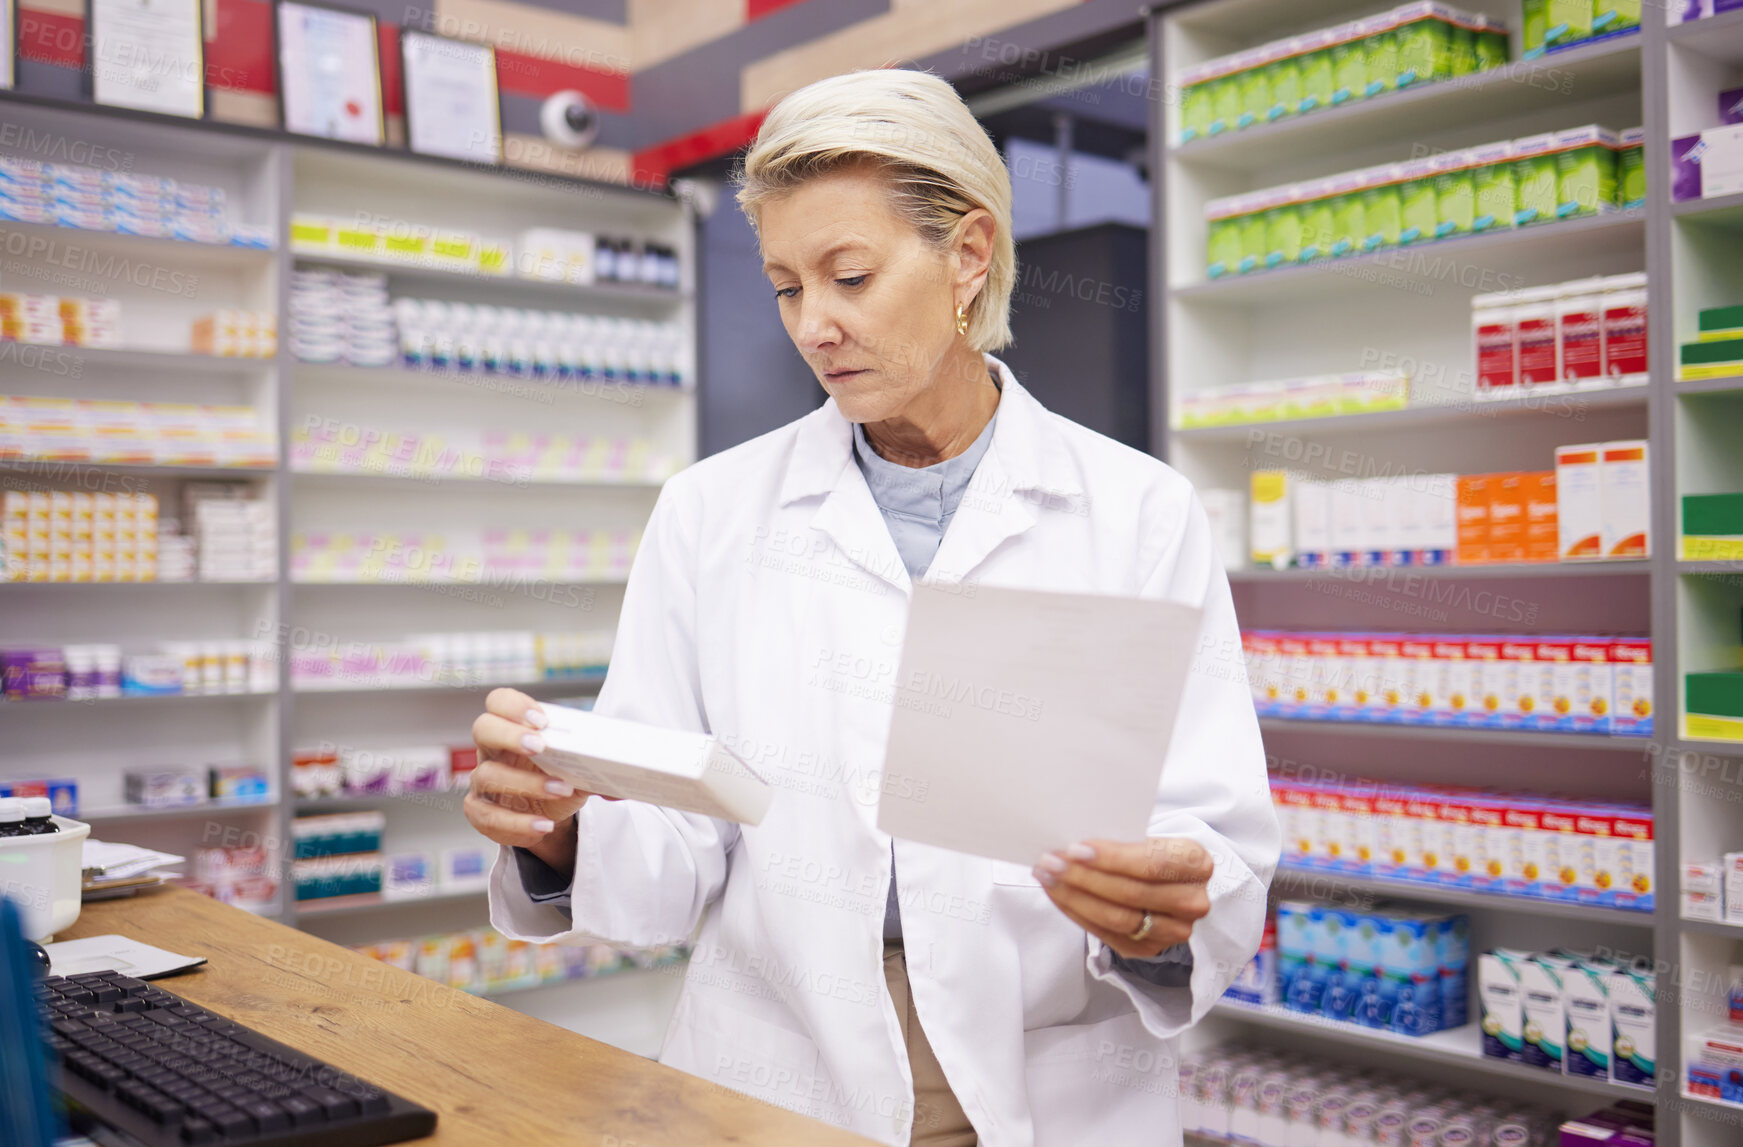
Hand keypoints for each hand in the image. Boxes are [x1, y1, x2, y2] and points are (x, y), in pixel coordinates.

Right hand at [465, 688, 603, 875]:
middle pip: (483, 728)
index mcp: (514, 729)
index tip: (542, 721)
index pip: (500, 701)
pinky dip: (518, 823)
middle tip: (540, 747)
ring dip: (526, 784)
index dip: (514, 706)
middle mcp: (492, 750)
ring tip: (561, 790)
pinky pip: (489, 817)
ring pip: (488, 776)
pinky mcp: (482, 813)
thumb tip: (619, 780)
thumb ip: (596, 764)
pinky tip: (544, 825)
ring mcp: (483, 781)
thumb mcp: (579, 767)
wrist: (548, 816)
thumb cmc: (560, 779)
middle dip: (509, 735)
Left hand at [1031, 837, 1212, 959]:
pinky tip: (1058, 895)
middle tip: (1050, 862)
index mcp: (1196, 863)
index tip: (1074, 849)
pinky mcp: (1151, 948)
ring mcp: (1174, 930)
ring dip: (1074, 897)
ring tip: (1047, 877)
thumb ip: (1120, 842)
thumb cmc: (1150, 852)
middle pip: (1131, 894)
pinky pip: (1108, 935)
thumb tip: (1072, 846)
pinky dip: (1077, 912)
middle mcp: (1192, 901)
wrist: (1167, 880)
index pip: (1151, 863)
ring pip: (1118, 918)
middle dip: (1083, 877)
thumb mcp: (1147, 837)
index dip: (1111, 858)